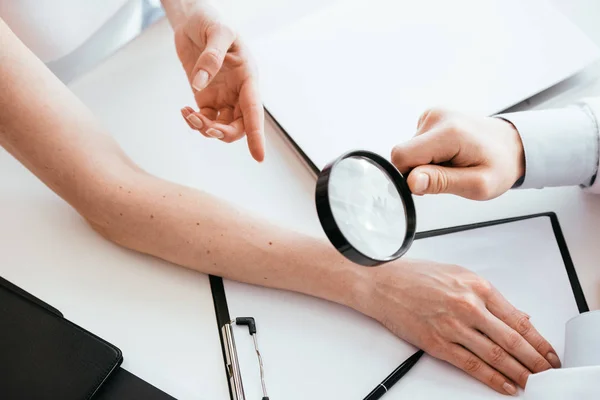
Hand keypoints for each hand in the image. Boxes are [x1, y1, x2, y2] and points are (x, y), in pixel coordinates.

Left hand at [173, 3, 264, 160]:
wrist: (194, 21)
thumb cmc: (211, 22)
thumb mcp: (216, 31)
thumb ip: (211, 56)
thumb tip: (199, 85)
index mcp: (248, 77)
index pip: (255, 111)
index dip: (257, 135)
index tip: (259, 158)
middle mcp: (239, 91)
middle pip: (239, 126)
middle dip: (223, 133)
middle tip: (206, 126)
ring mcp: (224, 96)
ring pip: (222, 127)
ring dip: (205, 129)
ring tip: (189, 115)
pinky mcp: (207, 98)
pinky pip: (204, 119)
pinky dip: (194, 121)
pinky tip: (184, 111)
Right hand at [357, 260, 559, 394]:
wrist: (382, 283)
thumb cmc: (416, 276)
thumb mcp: (459, 275)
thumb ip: (488, 296)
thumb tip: (516, 315)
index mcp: (477, 287)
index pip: (518, 320)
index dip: (538, 341)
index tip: (549, 353)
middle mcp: (468, 306)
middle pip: (512, 341)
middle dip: (535, 361)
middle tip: (548, 373)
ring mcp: (453, 326)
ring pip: (495, 356)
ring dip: (518, 373)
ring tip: (532, 382)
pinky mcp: (437, 343)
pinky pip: (471, 365)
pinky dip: (491, 378)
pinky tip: (504, 384)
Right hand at [391, 108, 524, 199]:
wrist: (512, 144)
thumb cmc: (499, 165)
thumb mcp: (478, 185)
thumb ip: (442, 183)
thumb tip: (411, 181)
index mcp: (449, 133)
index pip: (402, 156)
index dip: (407, 176)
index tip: (429, 185)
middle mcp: (438, 117)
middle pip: (403, 153)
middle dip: (418, 171)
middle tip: (446, 175)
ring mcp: (433, 114)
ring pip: (408, 150)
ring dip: (424, 163)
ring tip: (451, 164)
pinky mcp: (430, 117)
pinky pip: (415, 144)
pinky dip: (427, 155)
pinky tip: (447, 155)